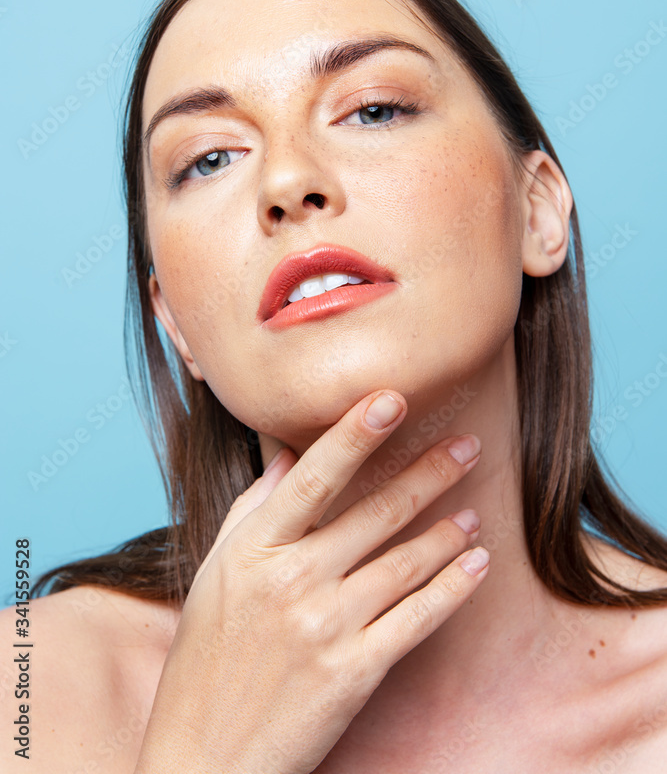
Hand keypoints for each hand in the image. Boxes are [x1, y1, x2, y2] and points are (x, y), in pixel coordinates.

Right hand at [134, 390, 486, 773]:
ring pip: (406, 562)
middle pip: (376, 512)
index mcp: (255, 550)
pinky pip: (418, 618)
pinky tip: (477, 565)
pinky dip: (453, 587)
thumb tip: (288, 457)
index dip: (355, 434)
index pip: (314, 477)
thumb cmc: (206, 660)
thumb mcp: (215, 576)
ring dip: (448, 531)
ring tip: (475, 510)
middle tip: (469, 445)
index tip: (391, 397)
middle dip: (429, 473)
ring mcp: (326, 626)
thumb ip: (252, 512)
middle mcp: (293, 580)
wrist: (206, 758)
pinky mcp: (354, 672)